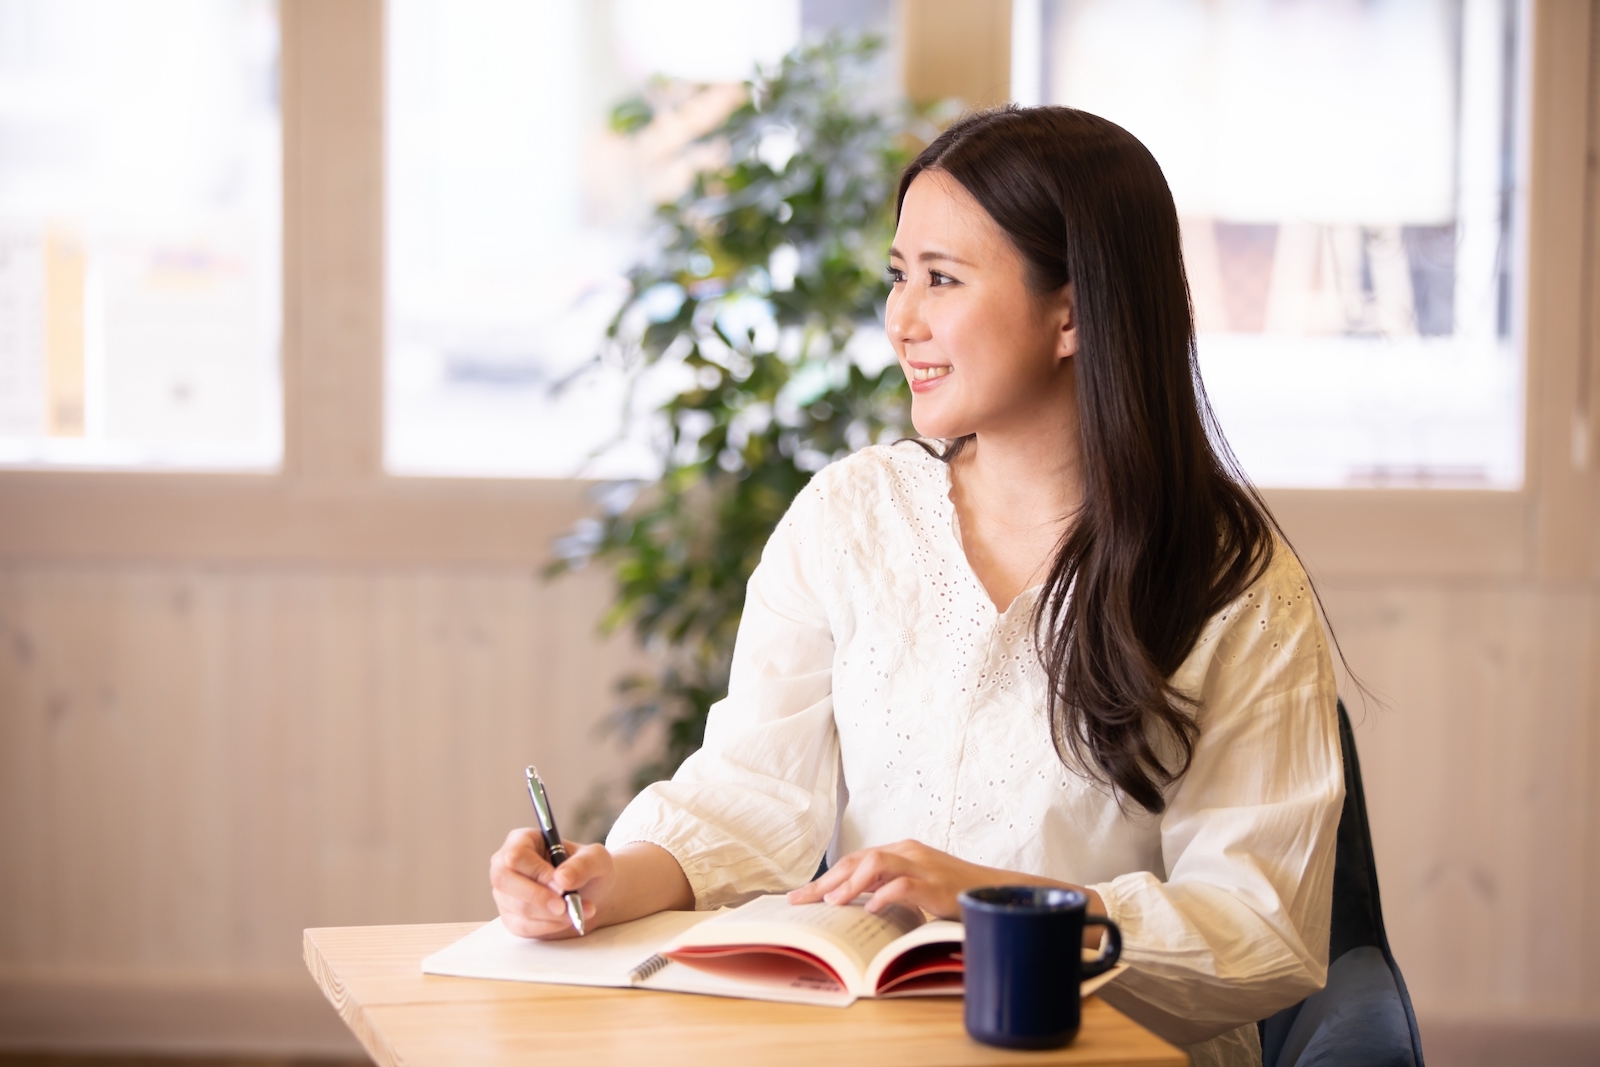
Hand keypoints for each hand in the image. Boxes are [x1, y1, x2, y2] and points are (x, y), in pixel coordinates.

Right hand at [490, 828, 615, 938]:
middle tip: (565, 907)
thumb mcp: (597, 859)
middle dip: (538, 897)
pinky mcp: (511, 917)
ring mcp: (505, 893)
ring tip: (577, 911)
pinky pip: (522, 926)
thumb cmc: (590, 870)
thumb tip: (562, 878)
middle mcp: (506, 865)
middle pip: (505, 881)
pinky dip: (548, 926)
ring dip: (550, 914)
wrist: (593, 895)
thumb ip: (583, 864)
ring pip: (518, 907)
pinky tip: (565, 920)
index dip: (538, 873)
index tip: (562, 887)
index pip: (517, 855)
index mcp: (522, 841)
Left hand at [787, 839, 1106, 938]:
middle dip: (826, 881)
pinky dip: (885, 895)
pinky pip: (905, 884)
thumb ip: (890, 891)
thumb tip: (856, 907)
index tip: (800, 897)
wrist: (998, 892)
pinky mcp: (937, 883)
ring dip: (850, 882)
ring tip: (832, 903)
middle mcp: (908, 851)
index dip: (826, 878)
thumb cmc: (956, 894)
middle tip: (801, 901)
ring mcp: (923, 865)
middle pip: (857, 859)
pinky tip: (872, 909)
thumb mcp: (917, 890)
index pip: (855, 860)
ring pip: (876, 861)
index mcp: (902, 851)